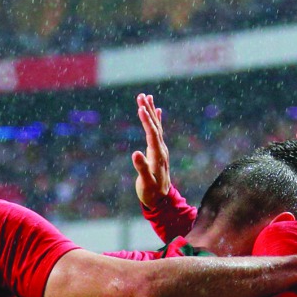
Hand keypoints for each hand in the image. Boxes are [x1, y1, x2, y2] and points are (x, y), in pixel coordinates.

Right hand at [132, 93, 170, 207]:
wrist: (161, 201)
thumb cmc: (151, 193)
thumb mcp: (146, 184)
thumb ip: (142, 168)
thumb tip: (135, 153)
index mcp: (158, 156)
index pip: (152, 134)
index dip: (147, 121)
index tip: (140, 108)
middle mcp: (161, 150)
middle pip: (155, 126)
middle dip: (148, 110)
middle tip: (141, 96)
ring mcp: (161, 150)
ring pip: (157, 126)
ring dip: (151, 111)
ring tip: (146, 97)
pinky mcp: (158, 151)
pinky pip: (157, 132)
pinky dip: (156, 120)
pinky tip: (156, 111)